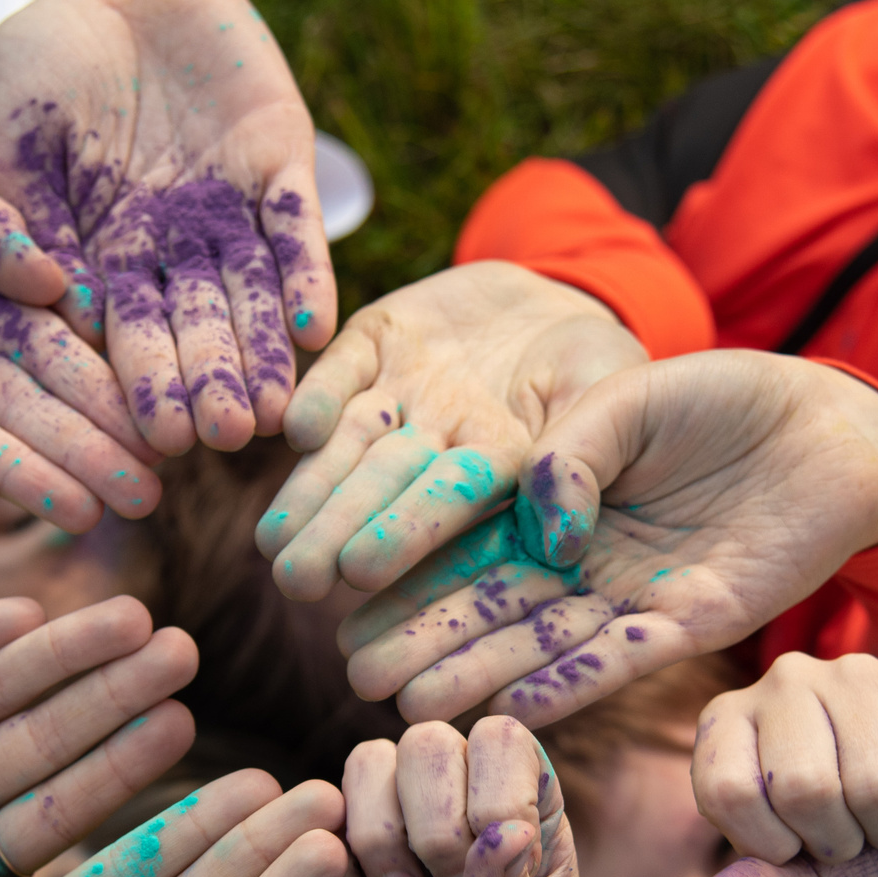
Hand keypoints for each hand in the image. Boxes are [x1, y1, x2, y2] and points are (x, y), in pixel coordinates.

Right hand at [0, 0, 335, 455]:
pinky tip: (315, 328)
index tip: (149, 442)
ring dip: (264, 352)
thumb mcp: (18, 137)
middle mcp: (174, 248)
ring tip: (274, 409)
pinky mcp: (280, 169)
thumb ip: (23, 214)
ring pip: (252, 297)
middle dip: (209, 382)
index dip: (139, 385)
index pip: (126, 334)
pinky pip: (297, 233)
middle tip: (220, 440)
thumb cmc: (47, 62)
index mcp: (108, 254)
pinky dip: (307, 278)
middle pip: (196, 329)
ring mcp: (230, 213)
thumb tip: (47, 301)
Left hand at [256, 263, 646, 599]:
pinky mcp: (374, 338)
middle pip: (381, 490)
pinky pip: (339, 366)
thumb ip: (584, 460)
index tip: (361, 575)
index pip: (449, 513)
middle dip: (336, 532)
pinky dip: (314, 392)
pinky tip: (289, 427)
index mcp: (498, 471)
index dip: (406, 540)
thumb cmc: (597, 363)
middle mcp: (435, 440)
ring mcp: (400, 392)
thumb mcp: (608, 399)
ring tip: (269, 537)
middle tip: (291, 580)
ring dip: (308, 487)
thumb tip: (565, 543)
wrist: (556, 296)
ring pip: (346, 443)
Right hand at [315, 718, 583, 876]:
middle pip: (424, 741)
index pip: (503, 740)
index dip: (487, 781)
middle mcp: (460, 835)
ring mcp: (393, 862)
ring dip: (372, 829)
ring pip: (361, 770)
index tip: (492, 860)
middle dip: (425, 805)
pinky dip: (323, 870)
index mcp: (529, 839)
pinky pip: (307, 838)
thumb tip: (501, 830)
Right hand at [336, 350, 877, 724]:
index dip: (406, 571)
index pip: (464, 540)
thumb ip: (574, 450)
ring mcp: (632, 593)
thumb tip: (541, 527)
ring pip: (541, 643)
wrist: (827, 426)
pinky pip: (620, 659)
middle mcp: (583, 556)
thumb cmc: (724, 395)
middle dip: (424, 640)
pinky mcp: (690, 621)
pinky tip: (513, 708)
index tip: (342, 598)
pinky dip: (570, 685)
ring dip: (479, 674)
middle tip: (356, 676)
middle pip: (489, 604)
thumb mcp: (629, 396)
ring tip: (412, 705)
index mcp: (557, 499)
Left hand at [681, 654, 877, 876]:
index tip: (795, 845)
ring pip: (874, 784)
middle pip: (802, 786)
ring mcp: (863, 674)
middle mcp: (788, 680)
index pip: (728, 791)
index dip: (773, 847)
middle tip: (854, 833)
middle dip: (839, 840)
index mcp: (731, 721)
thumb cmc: (863, 861)